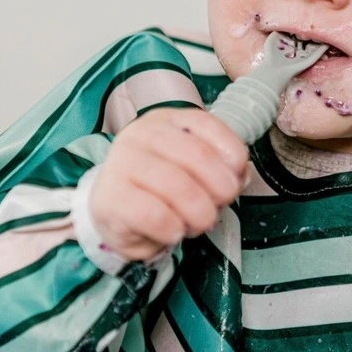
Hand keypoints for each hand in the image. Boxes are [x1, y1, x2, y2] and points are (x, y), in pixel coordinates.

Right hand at [88, 107, 248, 261]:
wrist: (114, 211)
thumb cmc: (161, 187)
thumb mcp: (195, 171)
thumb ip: (223, 168)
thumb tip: (241, 177)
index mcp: (168, 120)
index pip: (209, 126)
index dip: (232, 156)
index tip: (236, 181)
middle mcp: (143, 133)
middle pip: (198, 156)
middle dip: (221, 190)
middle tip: (219, 208)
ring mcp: (122, 162)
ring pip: (178, 187)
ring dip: (199, 214)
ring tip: (197, 224)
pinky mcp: (110, 196)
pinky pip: (154, 214)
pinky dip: (173, 228)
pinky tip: (174, 232)